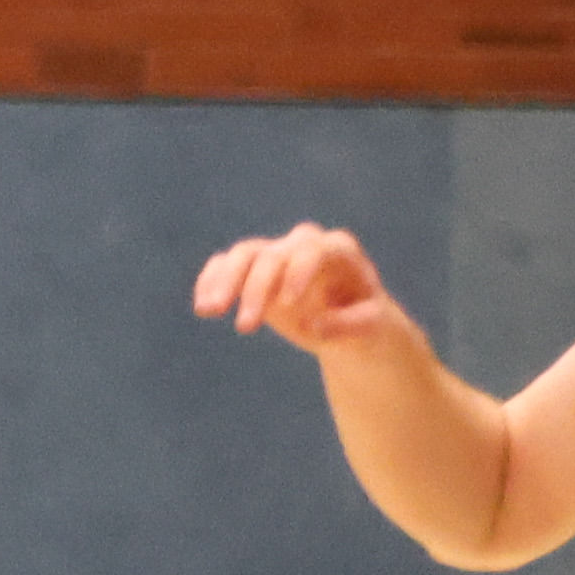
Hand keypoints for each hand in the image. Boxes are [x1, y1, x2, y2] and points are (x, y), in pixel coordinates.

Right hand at [191, 223, 413, 357]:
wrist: (351, 321)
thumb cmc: (366, 320)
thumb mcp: (371, 327)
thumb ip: (349, 325)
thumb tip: (312, 325)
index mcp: (338, 250)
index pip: (312, 250)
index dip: (297, 273)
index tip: (287, 305)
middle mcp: (304, 246)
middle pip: (272, 254)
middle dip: (255, 288)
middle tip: (246, 328)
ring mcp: (277, 256)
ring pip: (244, 255)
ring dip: (224, 281)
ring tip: (210, 311)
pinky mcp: (256, 270)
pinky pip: (227, 265)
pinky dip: (212, 281)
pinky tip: (203, 307)